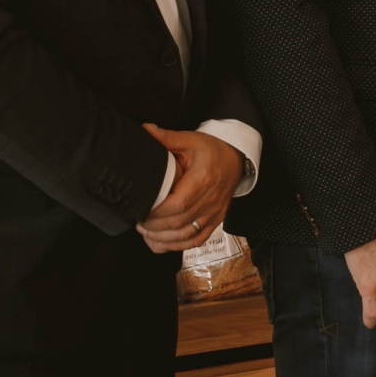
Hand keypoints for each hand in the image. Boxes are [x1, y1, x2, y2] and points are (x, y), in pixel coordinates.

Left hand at [138, 124, 241, 253]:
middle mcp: (210, 200)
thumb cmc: (214, 150)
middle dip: (154, 227)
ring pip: (186, 235)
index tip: (141, 210)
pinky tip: (162, 242)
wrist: (237, 159)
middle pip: (179, 223)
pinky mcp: (215, 220)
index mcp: (202, 180)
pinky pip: (197, 240)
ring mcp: (214, 213)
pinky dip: (178, 246)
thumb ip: (166, 138)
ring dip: (163, 239)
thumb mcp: (191, 140)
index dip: (156, 213)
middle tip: (138, 221)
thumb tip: (144, 130)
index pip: (177, 205)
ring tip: (146, 232)